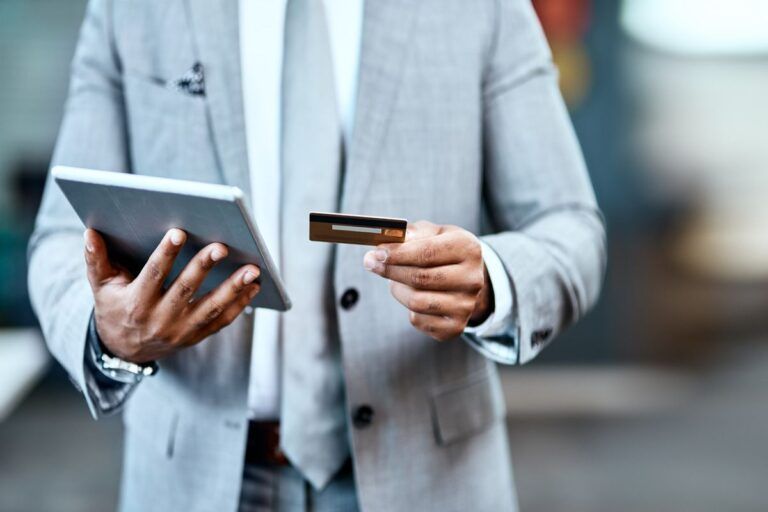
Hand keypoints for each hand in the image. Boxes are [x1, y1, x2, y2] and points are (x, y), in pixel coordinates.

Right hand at [84, 228, 260, 362]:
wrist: (124, 350)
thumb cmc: (115, 307)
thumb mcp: (100, 286)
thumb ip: (96, 260)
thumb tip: (89, 232)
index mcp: (136, 303)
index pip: (152, 275)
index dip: (165, 254)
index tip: (179, 232)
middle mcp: (160, 319)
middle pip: (185, 290)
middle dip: (204, 268)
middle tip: (222, 246)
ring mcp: (181, 331)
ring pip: (210, 308)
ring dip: (234, 289)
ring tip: (253, 270)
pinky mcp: (196, 336)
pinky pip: (221, 321)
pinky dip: (240, 304)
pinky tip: (254, 286)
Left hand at [363, 221, 492, 340]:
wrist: (465, 278)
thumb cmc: (443, 250)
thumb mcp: (433, 233)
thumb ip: (411, 233)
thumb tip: (388, 238)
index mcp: (469, 249)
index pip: (427, 253)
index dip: (398, 254)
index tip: (377, 252)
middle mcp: (473, 279)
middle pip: (420, 278)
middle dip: (390, 270)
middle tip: (371, 262)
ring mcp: (466, 306)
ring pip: (416, 301)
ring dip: (397, 289)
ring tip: (396, 280)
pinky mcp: (455, 327)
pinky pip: (418, 320)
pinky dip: (408, 308)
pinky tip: (413, 296)